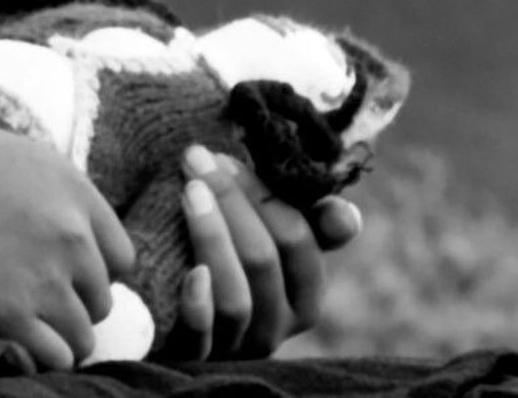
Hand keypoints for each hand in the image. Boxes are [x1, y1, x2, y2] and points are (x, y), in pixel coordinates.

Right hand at [0, 101, 133, 373]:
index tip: (71, 280)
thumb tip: (62, 227)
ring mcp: (44, 278)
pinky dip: (42, 358)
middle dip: (75, 307)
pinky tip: (17, 346)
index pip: (121, 257)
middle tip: (39, 306)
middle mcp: (71, 236)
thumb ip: (51, 193)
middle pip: (101, 300)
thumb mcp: (14, 155)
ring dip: (60, 339)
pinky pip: (55, 357)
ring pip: (82, 337)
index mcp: (74, 191)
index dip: (96, 274)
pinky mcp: (10, 314)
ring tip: (29, 333)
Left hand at [158, 147, 366, 360]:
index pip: (297, 243)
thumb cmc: (227, 262)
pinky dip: (199, 304)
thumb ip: (311, 226)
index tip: (223, 158)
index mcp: (303, 300)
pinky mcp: (195, 359)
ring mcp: (235, 346)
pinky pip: (201, 338)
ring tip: (187, 192)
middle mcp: (275, 329)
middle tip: (195, 159)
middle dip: (230, 202)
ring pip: (236, 298)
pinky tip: (188, 271)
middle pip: (263, 261)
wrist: (168, 314)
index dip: (262, 196)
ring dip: (212, 237)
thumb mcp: (270, 245)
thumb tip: (349, 217)